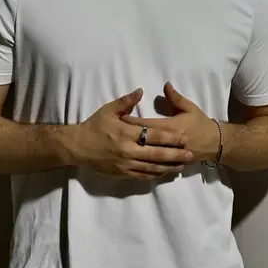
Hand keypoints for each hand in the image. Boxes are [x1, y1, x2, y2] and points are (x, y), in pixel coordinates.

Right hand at [73, 88, 194, 180]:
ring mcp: (125, 164)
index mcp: (126, 133)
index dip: (170, 137)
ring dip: (168, 167)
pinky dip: (155, 175)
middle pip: (157, 154)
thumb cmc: (94, 126)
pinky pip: (142, 176)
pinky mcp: (122, 174)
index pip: (154, 136)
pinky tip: (164, 173)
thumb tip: (141, 91)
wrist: (77, 147)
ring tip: (182, 166)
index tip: (184, 137)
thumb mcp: (108, 110)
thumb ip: (126, 101)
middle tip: (190, 154)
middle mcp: (128, 150)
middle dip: (175, 155)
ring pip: (152, 167)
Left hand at [121, 83, 219, 163]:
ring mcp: (168, 155)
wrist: (214, 144)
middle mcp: (167, 142)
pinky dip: (143, 163)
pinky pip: (155, 166)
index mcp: (169, 127)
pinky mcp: (171, 164)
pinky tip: (133, 163)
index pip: (145, 124)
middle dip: (128, 136)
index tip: (118, 118)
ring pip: (147, 155)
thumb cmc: (200, 123)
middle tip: (113, 132)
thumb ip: (175, 97)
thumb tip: (165, 85)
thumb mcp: (189, 108)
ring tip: (118, 148)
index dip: (131, 121)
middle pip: (143, 139)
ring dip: (133, 151)